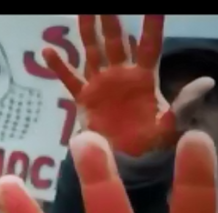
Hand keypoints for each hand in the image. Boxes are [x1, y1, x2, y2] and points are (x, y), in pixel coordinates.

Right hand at [43, 15, 214, 155]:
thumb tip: (208, 81)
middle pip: (116, 41)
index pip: (149, 45)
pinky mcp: (84, 98)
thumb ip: (186, 102)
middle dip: (111, 20)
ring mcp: (101, 84)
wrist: (128, 160)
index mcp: (145, 77)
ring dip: (87, 32)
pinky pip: (69, 79)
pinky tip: (47, 51)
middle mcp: (121, 74)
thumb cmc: (154, 140)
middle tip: (104, 2)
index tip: (153, 7)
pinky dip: (58, 66)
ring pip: (93, 52)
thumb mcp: (173, 122)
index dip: (151, 26)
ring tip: (81, 12)